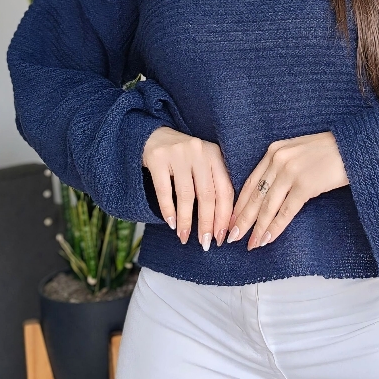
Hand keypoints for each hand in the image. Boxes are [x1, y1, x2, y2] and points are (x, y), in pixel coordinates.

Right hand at [142, 127, 234, 249]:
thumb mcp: (202, 163)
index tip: (221, 237)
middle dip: (207, 223)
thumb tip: (222, 224)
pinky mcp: (158, 158)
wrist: (153, 134)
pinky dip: (168, 210)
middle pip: (207, 195)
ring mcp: (178, 154)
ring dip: (186, 221)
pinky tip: (171, 223)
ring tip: (184, 237)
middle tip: (205, 243)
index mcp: (215, 154)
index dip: (224, 216)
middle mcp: (200, 151)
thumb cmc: (183, 156)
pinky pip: (164, 190)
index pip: (225, 190)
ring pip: (186, 195)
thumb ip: (213, 184)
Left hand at [229, 131, 348, 249]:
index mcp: (274, 151)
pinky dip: (275, 227)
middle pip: (255, 196)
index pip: (250, 182)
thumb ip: (282, 165)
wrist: (355, 146)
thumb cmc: (330, 151)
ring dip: (257, 228)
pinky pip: (286, 211)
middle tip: (233, 237)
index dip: (240, 204)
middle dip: (243, 220)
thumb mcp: (299, 152)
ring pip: (268, 206)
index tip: (232, 220)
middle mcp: (278, 160)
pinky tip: (268, 238)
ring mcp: (291, 172)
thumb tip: (270, 192)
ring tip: (251, 244)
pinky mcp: (305, 185)